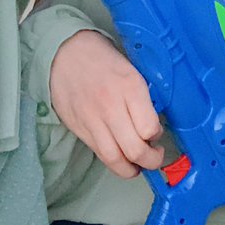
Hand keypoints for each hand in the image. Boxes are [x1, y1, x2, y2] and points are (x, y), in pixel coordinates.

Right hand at [49, 30, 164, 178]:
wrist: (66, 54)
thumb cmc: (105, 60)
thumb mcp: (133, 70)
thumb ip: (143, 97)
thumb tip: (155, 124)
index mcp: (130, 87)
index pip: (149, 128)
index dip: (158, 135)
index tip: (159, 133)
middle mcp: (111, 107)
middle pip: (134, 149)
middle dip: (151, 160)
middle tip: (156, 157)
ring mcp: (93, 121)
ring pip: (115, 159)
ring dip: (131, 169)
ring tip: (139, 166)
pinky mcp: (79, 129)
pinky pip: (99, 154)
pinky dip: (113, 162)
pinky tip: (121, 159)